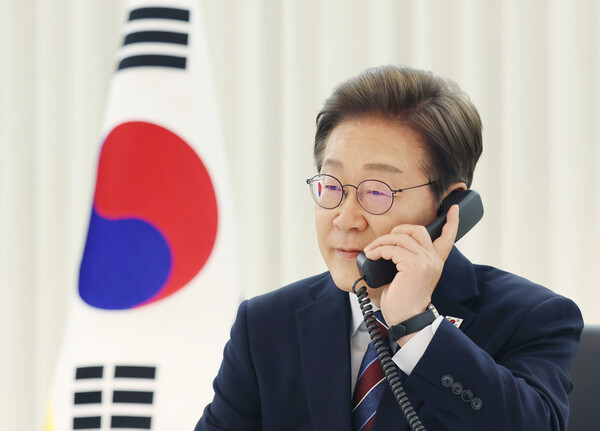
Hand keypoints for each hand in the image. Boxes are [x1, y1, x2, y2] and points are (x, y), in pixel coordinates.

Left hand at [363, 205, 458, 335]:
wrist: (407, 320)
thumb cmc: (403, 303)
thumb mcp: (407, 278)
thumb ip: (405, 261)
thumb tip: (386, 249)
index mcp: (434, 263)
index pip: (447, 238)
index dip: (451, 222)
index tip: (453, 209)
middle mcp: (433, 260)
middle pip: (417, 230)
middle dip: (396, 230)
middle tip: (382, 243)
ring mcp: (425, 262)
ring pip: (401, 237)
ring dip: (381, 242)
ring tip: (371, 251)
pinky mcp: (414, 266)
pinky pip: (392, 248)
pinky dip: (379, 250)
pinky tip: (372, 256)